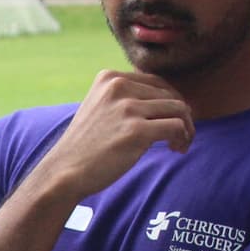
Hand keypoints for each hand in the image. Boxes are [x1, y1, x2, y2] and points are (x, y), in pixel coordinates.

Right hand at [38, 69, 194, 198]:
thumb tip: (172, 100)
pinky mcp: (136, 130)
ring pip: (178, 109)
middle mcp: (118, 87)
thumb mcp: (100, 109)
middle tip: (179, 137)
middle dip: (180, 116)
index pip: (156, 83)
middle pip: (170, 96)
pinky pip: (176, 126)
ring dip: (186, 128)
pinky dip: (182, 137)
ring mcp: (127, 108)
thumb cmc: (85, 147)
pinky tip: (176, 149)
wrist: (64, 172)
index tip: (169, 122)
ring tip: (180, 144)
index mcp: (109, 78)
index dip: (168, 102)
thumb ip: (125, 98)